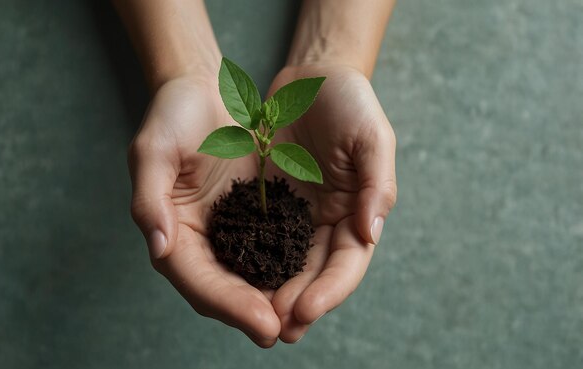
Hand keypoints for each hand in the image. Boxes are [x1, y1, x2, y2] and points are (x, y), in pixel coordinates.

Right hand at [127, 74, 281, 347]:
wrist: (207, 90)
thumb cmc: (174, 115)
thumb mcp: (153, 150)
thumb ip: (149, 198)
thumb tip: (158, 247)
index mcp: (172, 232)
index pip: (198, 281)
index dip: (229, 305)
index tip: (263, 322)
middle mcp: (201, 241)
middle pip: (227, 290)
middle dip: (257, 313)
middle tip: (288, 330)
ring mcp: (230, 231)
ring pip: (254, 278)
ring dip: (278, 300)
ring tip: (306, 317)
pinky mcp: (257, 217)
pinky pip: (275, 250)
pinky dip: (291, 269)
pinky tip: (314, 280)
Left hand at [266, 64, 397, 341]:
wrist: (310, 79)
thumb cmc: (349, 102)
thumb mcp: (371, 135)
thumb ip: (375, 184)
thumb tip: (369, 234)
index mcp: (355, 212)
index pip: (346, 264)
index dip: (329, 291)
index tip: (304, 311)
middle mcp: (326, 222)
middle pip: (314, 275)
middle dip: (296, 304)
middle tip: (273, 328)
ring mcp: (295, 216)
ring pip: (284, 266)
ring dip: (270, 294)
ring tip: (253, 319)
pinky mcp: (266, 205)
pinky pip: (256, 239)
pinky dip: (248, 262)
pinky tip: (232, 280)